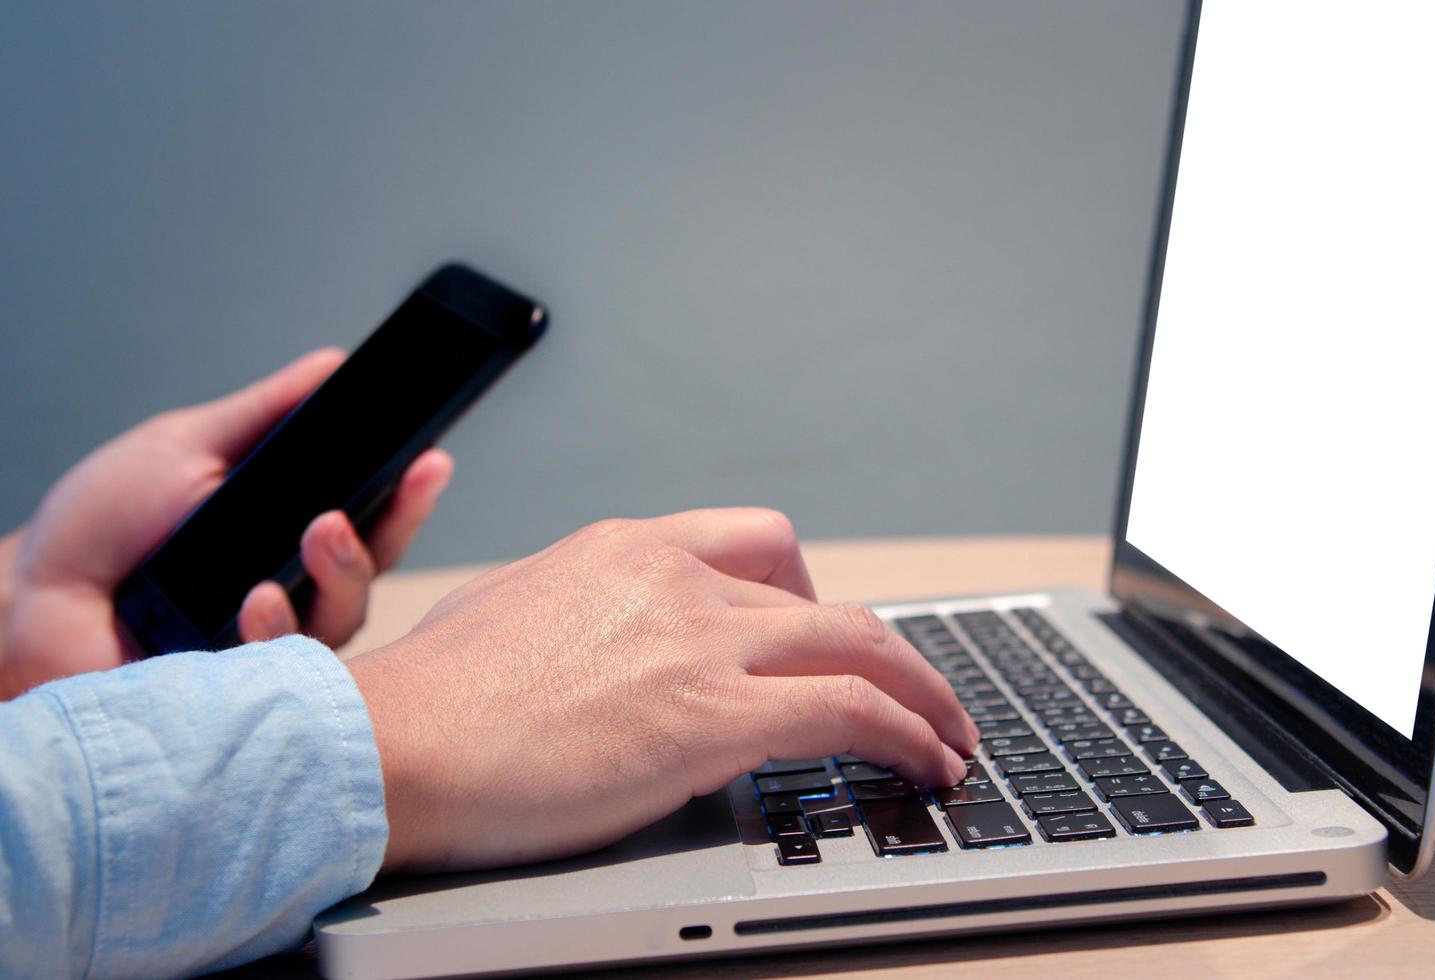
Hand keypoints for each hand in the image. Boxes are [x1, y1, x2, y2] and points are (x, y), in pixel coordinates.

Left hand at [0, 349, 453, 697]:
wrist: (34, 593)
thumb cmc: (104, 524)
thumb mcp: (190, 447)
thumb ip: (267, 412)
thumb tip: (334, 364)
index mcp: (290, 534)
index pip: (374, 518)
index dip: (410, 493)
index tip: (433, 456)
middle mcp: (295, 591)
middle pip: (376, 568)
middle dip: (398, 524)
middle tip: (405, 476)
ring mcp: (271, 646)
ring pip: (343, 619)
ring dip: (343, 571)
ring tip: (321, 530)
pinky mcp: (240, 691)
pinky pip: (286, 671)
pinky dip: (276, 630)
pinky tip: (258, 600)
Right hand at [348, 508, 978, 872]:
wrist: (385, 743)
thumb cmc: (427, 699)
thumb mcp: (512, 620)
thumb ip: (582, 624)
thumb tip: (610, 659)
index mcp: (625, 550)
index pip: (756, 544)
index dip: (808, 593)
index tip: (825, 634)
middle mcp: (673, 579)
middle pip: (822, 595)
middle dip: (882, 646)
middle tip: (911, 692)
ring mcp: (697, 641)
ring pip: (859, 645)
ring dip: (922, 693)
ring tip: (951, 737)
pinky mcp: (712, 717)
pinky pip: (851, 714)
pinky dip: (908, 737)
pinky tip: (927, 768)